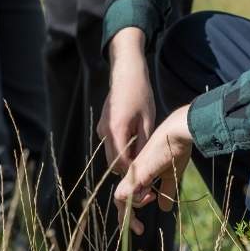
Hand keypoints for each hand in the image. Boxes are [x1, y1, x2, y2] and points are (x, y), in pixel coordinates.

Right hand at [97, 55, 154, 175]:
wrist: (126, 74)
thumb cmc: (140, 94)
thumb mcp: (147, 120)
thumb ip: (143, 144)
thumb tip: (142, 164)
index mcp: (116, 131)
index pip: (121, 163)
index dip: (133, 173)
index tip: (147, 176)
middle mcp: (105, 132)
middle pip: (113, 162)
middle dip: (128, 168)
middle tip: (146, 167)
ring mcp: (102, 129)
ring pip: (112, 154)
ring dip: (125, 158)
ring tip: (143, 152)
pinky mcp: (103, 126)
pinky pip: (111, 144)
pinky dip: (122, 148)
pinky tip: (136, 141)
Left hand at [114, 107, 191, 235]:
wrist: (178, 133)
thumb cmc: (176, 150)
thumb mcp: (171, 176)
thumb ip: (166, 191)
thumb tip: (164, 208)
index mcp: (138, 174)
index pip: (126, 195)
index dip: (134, 207)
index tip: (152, 204)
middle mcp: (132, 173)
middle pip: (120, 200)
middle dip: (126, 219)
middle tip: (140, 231)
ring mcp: (133, 172)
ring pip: (120, 198)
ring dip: (130, 213)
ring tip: (147, 208)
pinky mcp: (138, 172)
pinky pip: (126, 192)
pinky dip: (134, 200)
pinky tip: (149, 197)